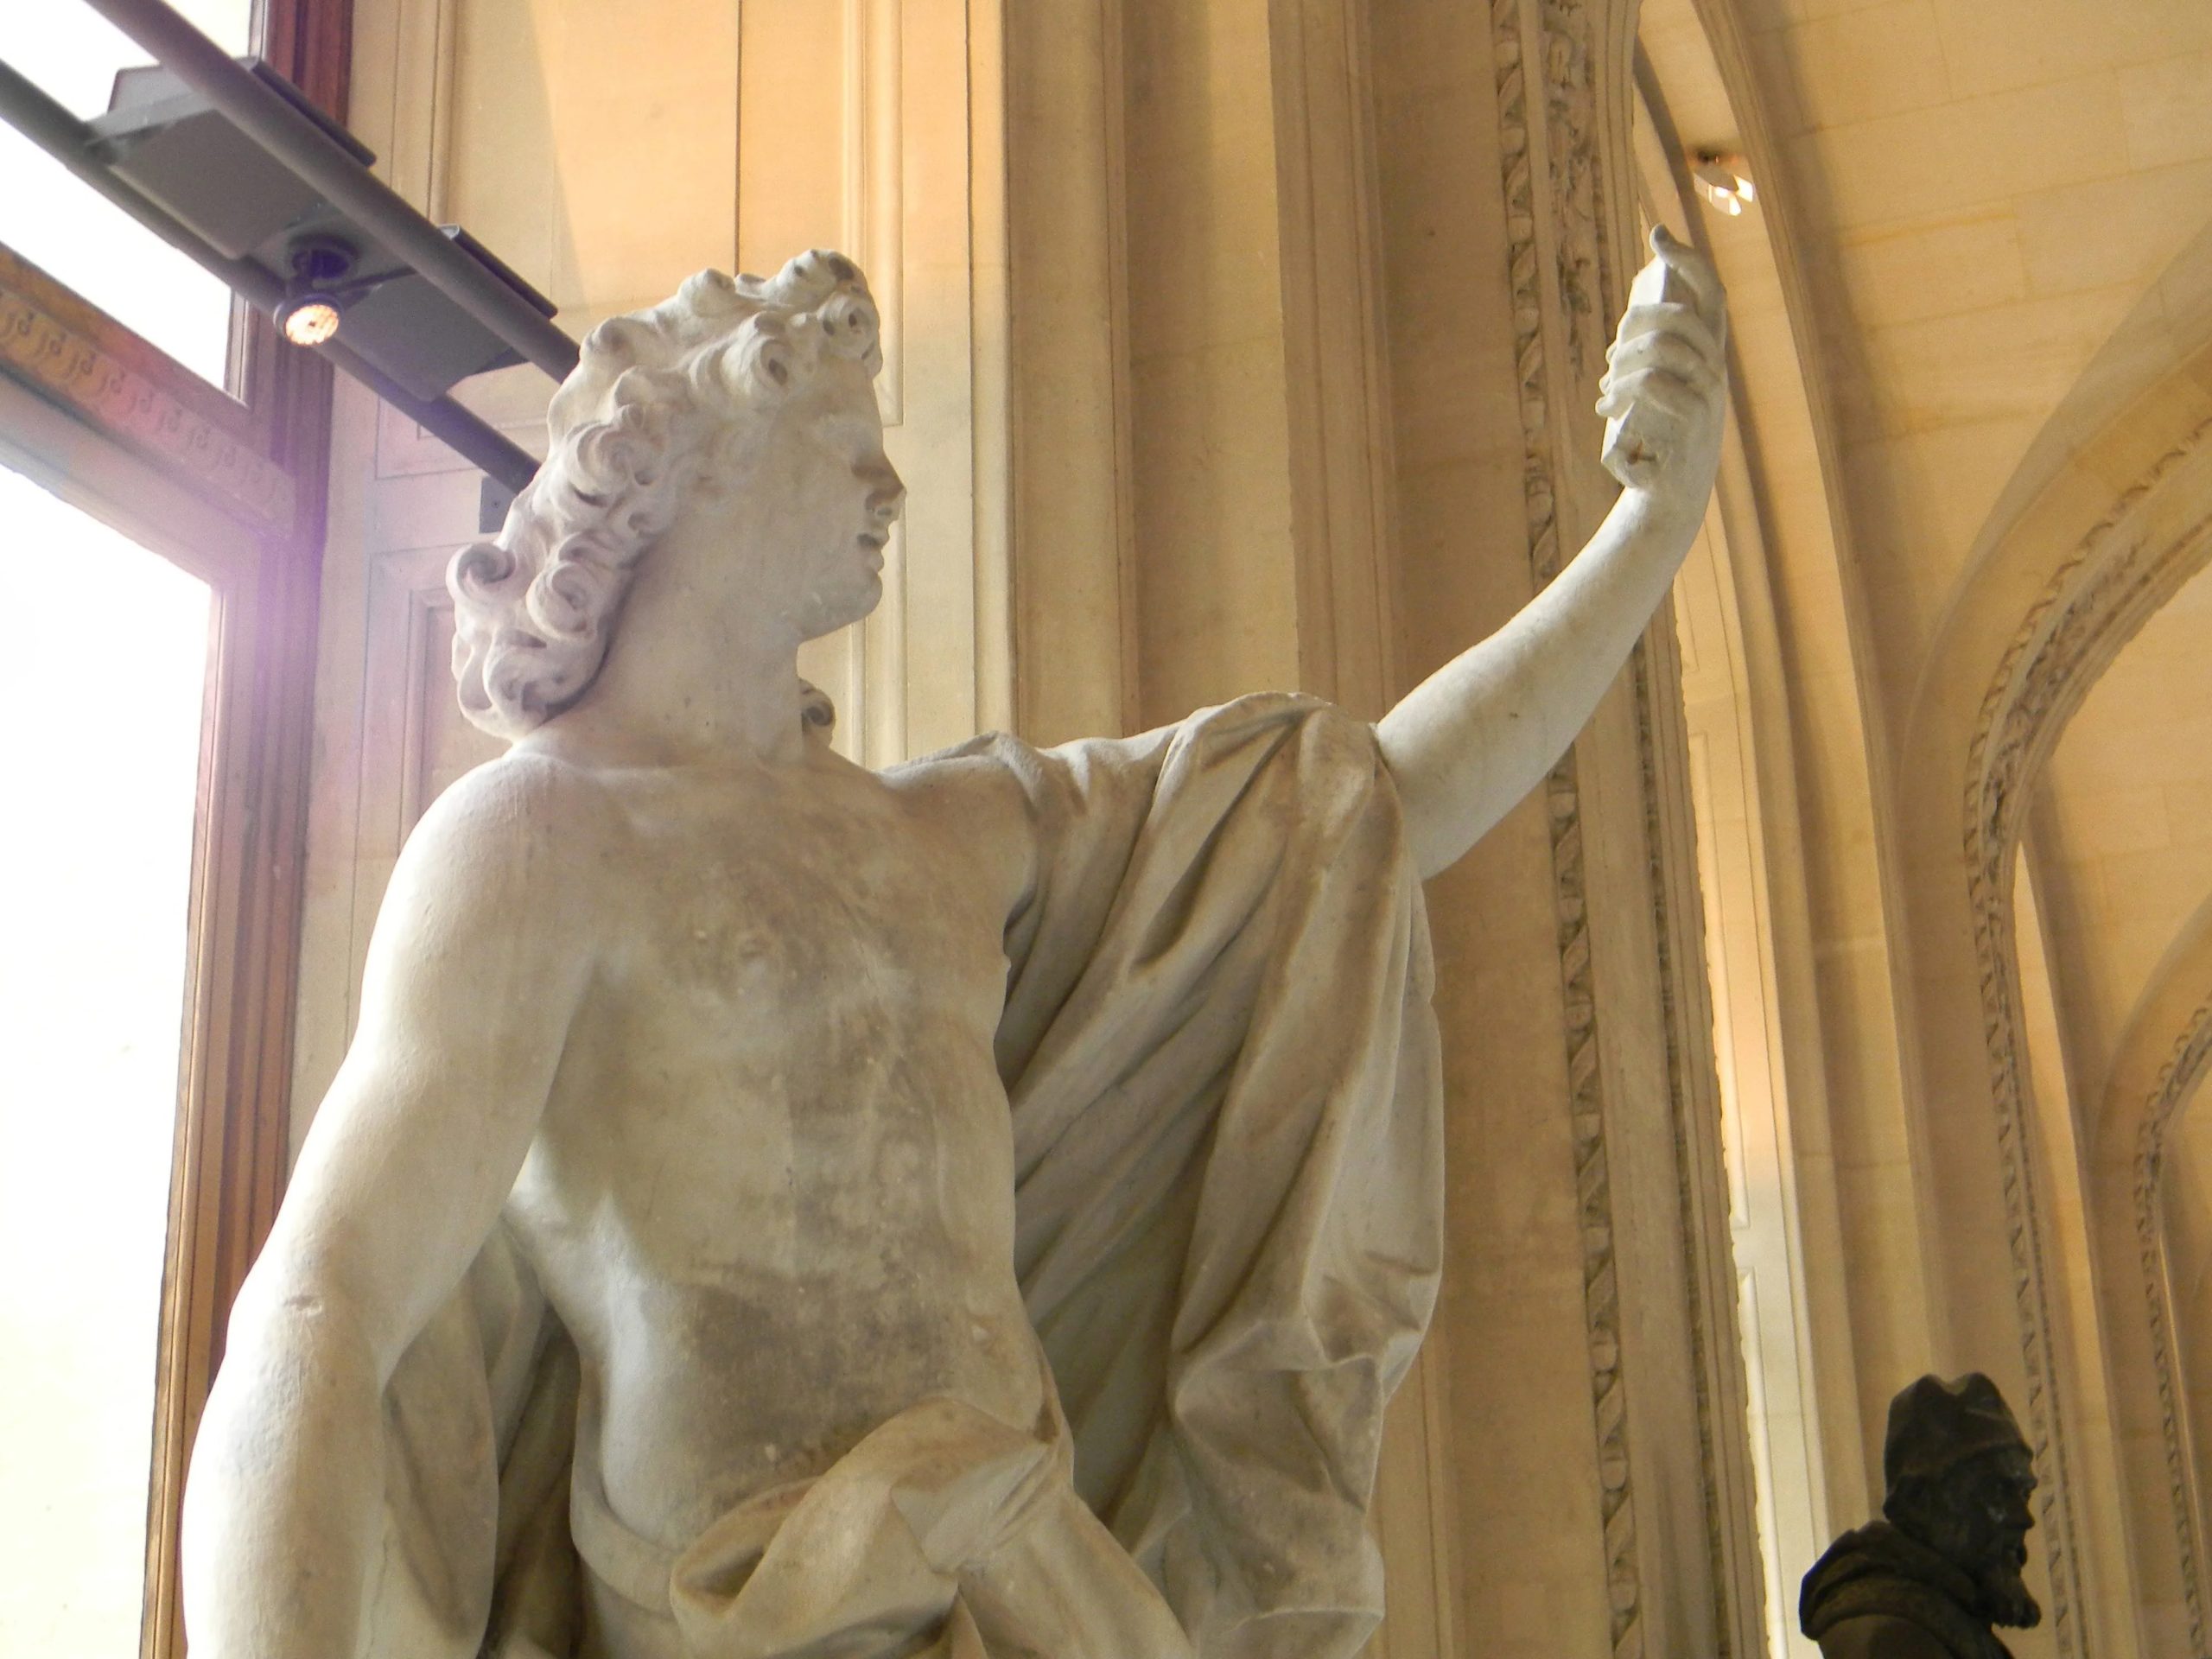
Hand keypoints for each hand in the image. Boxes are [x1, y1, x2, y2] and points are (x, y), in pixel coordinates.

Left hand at [1597, 225, 1726, 518]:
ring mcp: (1709, 395)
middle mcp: (1716, 370)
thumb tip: (1628, 333)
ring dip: (1624, 363)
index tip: (1658, 233)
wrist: (1665, 499)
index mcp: (1708, 357)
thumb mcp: (1653, 395)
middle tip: (1611, 355)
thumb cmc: (1654, 445)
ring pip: (1664, 346)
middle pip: (1683, 314)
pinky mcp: (1694, 421)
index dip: (1688, 259)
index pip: (1710, 295)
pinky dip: (1622, 391)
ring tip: (1606, 390)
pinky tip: (1605, 408)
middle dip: (1637, 322)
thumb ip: (1648, 362)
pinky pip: (1655, 384)